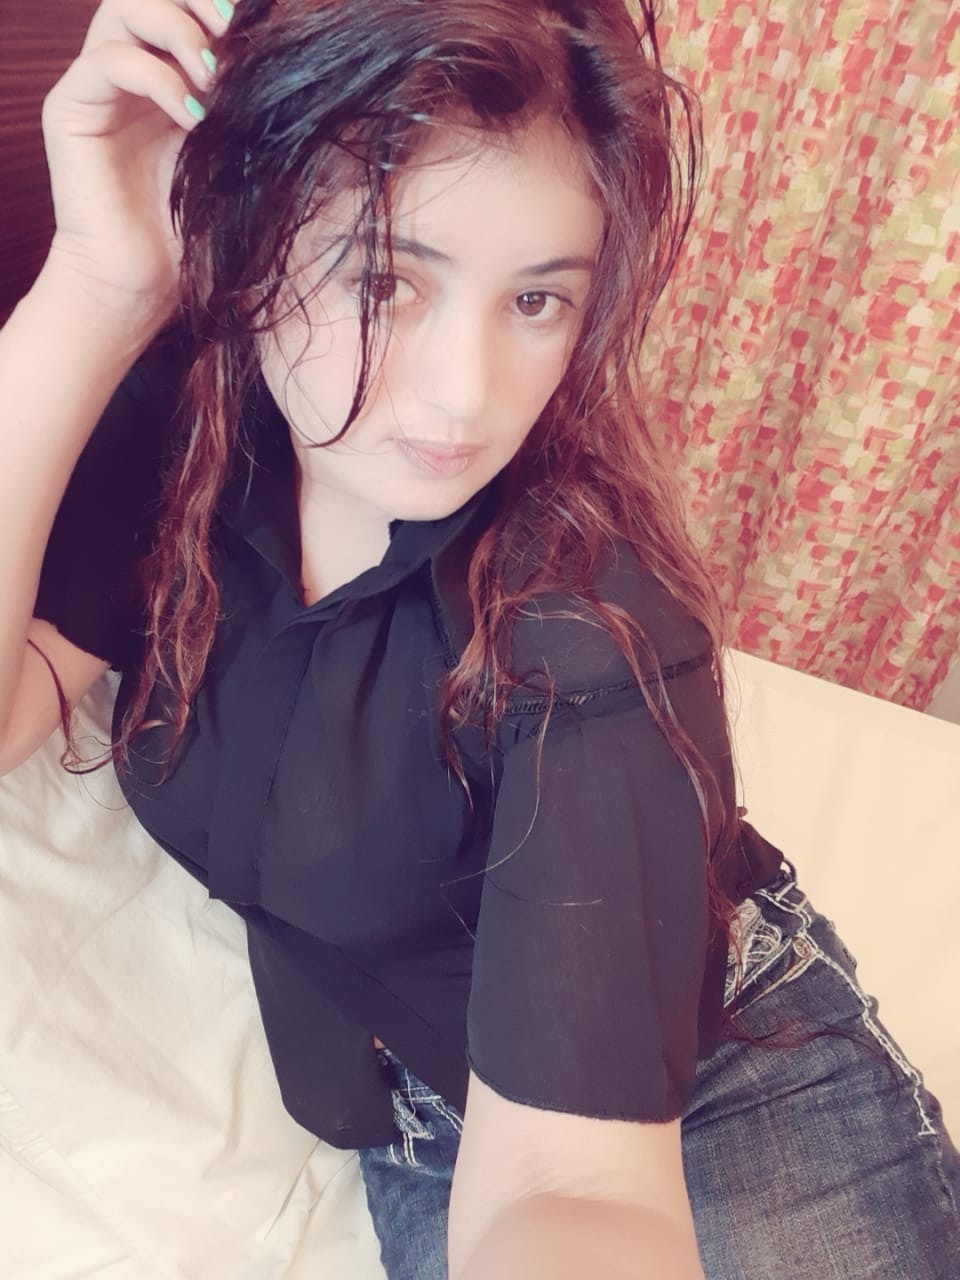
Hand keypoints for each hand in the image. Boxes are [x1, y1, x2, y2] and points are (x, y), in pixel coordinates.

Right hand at [39, 0, 233, 328]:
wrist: (142, 287)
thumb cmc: (194, 236)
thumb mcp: (240, 166)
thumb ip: (255, 115)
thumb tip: (300, 68)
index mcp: (170, 76)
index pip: (188, 7)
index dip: (221, 5)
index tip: (264, 27)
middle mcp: (130, 71)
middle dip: (197, 0)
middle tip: (235, 33)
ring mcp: (98, 86)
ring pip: (124, 7)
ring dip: (177, 29)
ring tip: (213, 77)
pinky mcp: (70, 109)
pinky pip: (108, 61)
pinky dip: (156, 76)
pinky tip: (191, 117)